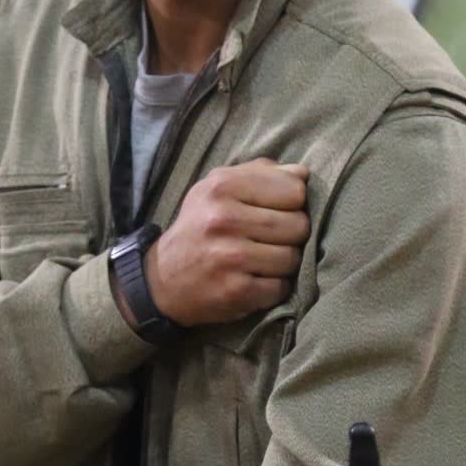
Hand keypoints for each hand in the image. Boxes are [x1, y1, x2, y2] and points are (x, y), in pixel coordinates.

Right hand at [145, 159, 309, 327]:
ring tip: (261, 259)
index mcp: (222, 186)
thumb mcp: (218, 188)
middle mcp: (224, 219)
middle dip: (291, 234)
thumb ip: (260, 174)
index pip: (294, 190)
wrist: (162, 278)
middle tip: (269, 239)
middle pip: (298, 225)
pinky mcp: (236, 291)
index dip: (293, 203)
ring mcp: (230, 257)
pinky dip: (274, 288)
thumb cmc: (200, 226)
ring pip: (292, 258)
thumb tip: (303, 174)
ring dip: (283, 263)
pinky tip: (255, 280)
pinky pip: (281, 287)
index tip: (276, 211)